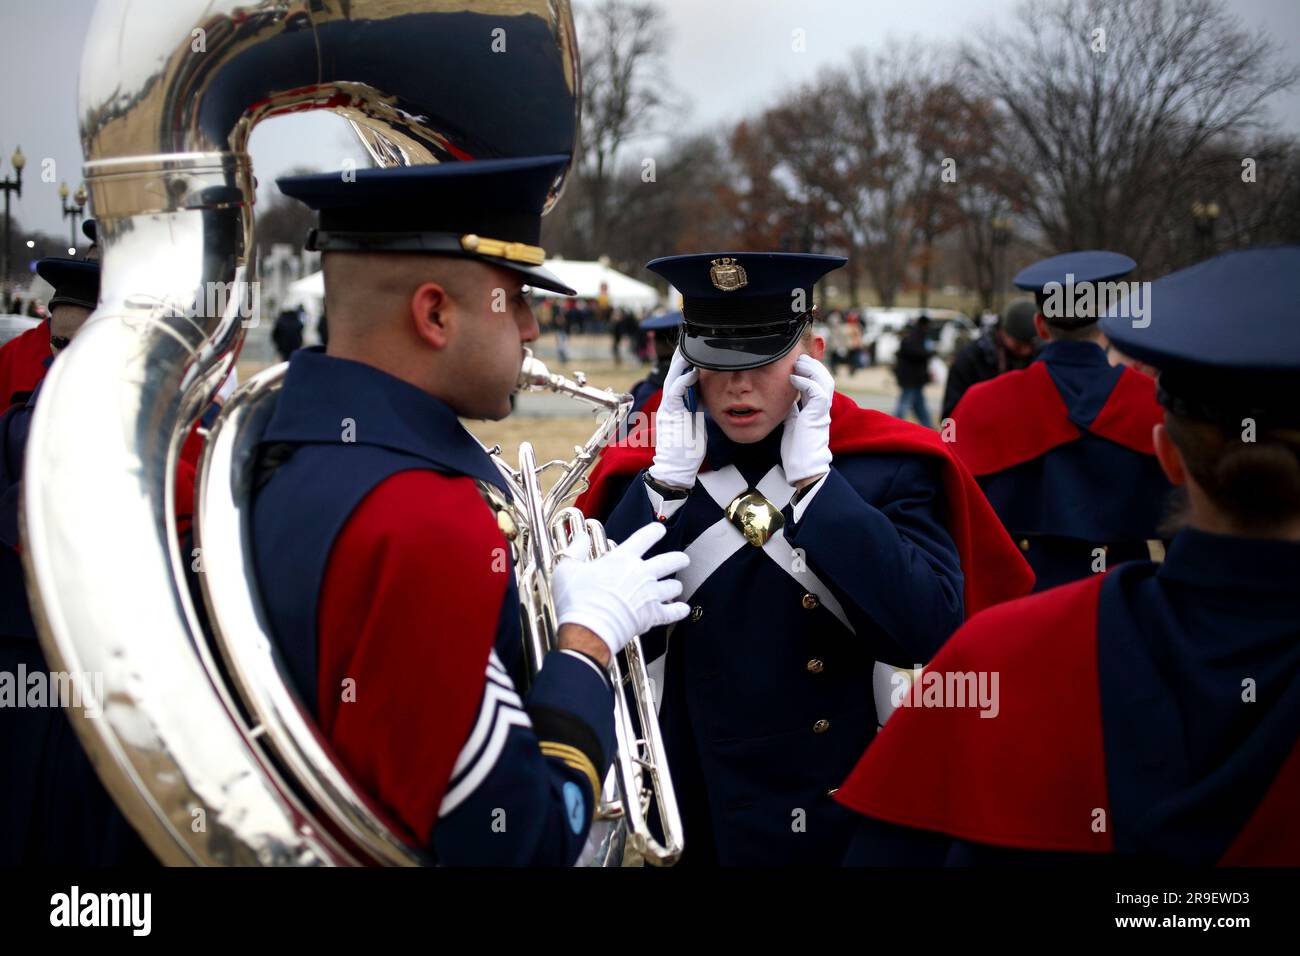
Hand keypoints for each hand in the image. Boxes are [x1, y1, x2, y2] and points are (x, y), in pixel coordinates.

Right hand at [552, 521, 689, 657]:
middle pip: (669, 561)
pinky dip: (679, 611)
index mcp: (622, 558)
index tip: (659, 529)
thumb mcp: (567, 568)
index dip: (654, 531)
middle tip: (683, 559)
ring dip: (675, 586)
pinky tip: (683, 609)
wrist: (588, 629)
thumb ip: (576, 550)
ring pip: (673, 586)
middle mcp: (641, 573)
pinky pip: (672, 612)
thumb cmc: (577, 599)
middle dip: (678, 559)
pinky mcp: (652, 616)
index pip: (645, 537)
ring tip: (676, 586)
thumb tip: (579, 537)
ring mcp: (649, 595)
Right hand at [648, 350, 704, 489]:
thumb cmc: (686, 449)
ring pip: (672, 378)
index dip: (685, 364)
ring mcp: (668, 408)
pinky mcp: (670, 413)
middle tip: (691, 341)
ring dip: (682, 363)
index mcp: (674, 405)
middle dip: (682, 357)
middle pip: (673, 373)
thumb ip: (696, 408)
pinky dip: (684, 380)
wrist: (676, 467)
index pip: (678, 378)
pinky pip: (675, 392)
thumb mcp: (694, 423)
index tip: (696, 351)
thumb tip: (704, 397)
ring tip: (692, 348)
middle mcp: (668, 403)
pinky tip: (694, 372)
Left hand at [780, 354, 833, 484]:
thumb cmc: (797, 450)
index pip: (817, 384)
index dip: (810, 371)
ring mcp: (822, 411)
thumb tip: (785, 401)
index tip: (797, 362)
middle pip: (824, 378)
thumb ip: (792, 411)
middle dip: (813, 365)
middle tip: (798, 357)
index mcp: (817, 410)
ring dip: (811, 369)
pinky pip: (815, 391)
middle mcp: (823, 408)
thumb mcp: (792, 424)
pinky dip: (804, 381)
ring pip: (824, 381)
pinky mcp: (818, 415)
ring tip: (798, 362)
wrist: (804, 468)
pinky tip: (793, 377)